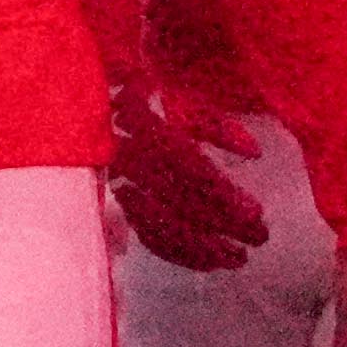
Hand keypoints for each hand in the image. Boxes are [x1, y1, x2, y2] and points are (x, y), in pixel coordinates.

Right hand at [107, 92, 268, 274]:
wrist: (86, 91)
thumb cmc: (142, 86)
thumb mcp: (177, 92)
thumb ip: (214, 124)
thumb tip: (255, 154)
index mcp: (145, 124)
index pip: (189, 169)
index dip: (223, 194)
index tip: (255, 213)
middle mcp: (127, 157)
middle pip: (179, 203)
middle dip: (222, 227)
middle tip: (259, 239)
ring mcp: (116, 182)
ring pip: (160, 226)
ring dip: (201, 248)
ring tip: (237, 258)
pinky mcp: (114, 201)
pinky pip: (144, 234)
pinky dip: (176, 252)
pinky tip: (205, 261)